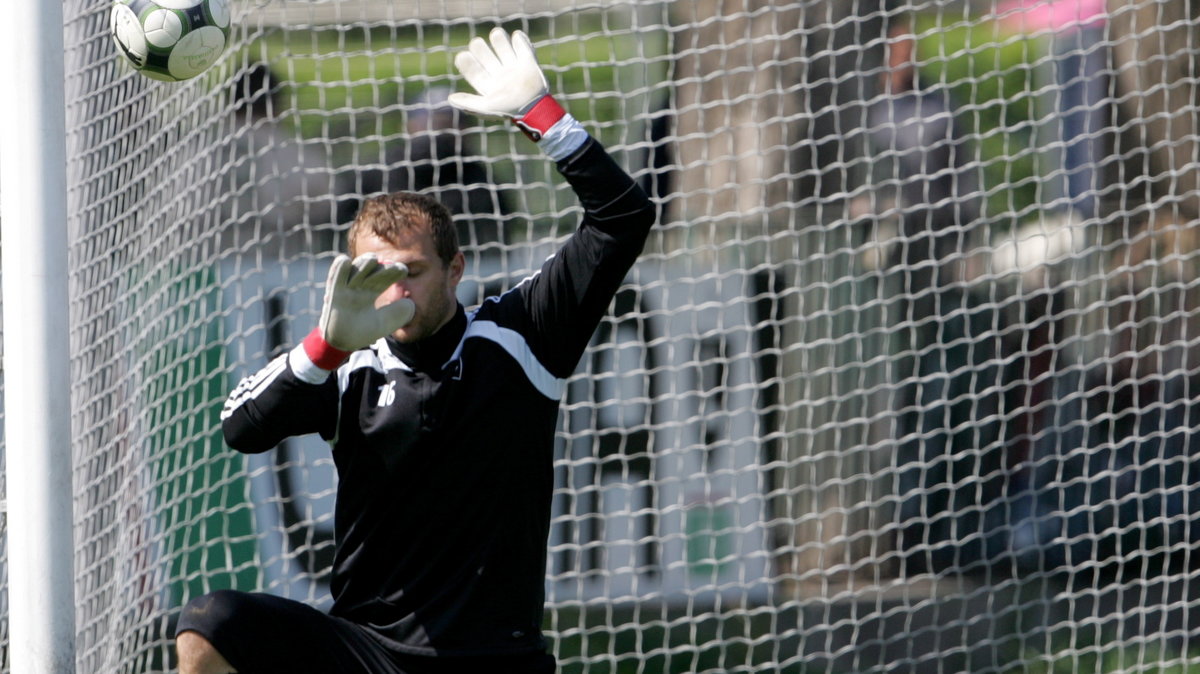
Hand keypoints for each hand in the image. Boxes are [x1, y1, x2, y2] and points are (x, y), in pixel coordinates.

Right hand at [318, 254, 414, 351]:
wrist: (344, 343)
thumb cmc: (364, 332)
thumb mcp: (387, 323)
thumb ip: (400, 313)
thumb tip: (410, 303)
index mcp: (373, 291)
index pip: (385, 276)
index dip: (394, 271)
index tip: (402, 270)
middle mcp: (360, 286)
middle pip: (372, 269)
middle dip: (382, 266)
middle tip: (391, 266)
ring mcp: (347, 287)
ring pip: (356, 268)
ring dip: (364, 263)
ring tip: (374, 259)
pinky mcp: (334, 292)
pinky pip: (336, 276)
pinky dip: (339, 268)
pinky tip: (346, 261)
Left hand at [449, 27, 563, 140]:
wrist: (534, 108)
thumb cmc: (509, 109)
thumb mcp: (486, 108)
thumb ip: (469, 103)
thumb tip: (450, 98)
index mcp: (489, 85)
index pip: (474, 70)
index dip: (466, 63)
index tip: (462, 56)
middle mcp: (500, 75)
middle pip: (486, 56)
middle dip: (480, 48)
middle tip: (477, 44)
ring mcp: (514, 68)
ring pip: (503, 48)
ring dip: (498, 39)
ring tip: (496, 34)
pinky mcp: (528, 63)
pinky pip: (523, 48)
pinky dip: (520, 40)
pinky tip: (515, 36)